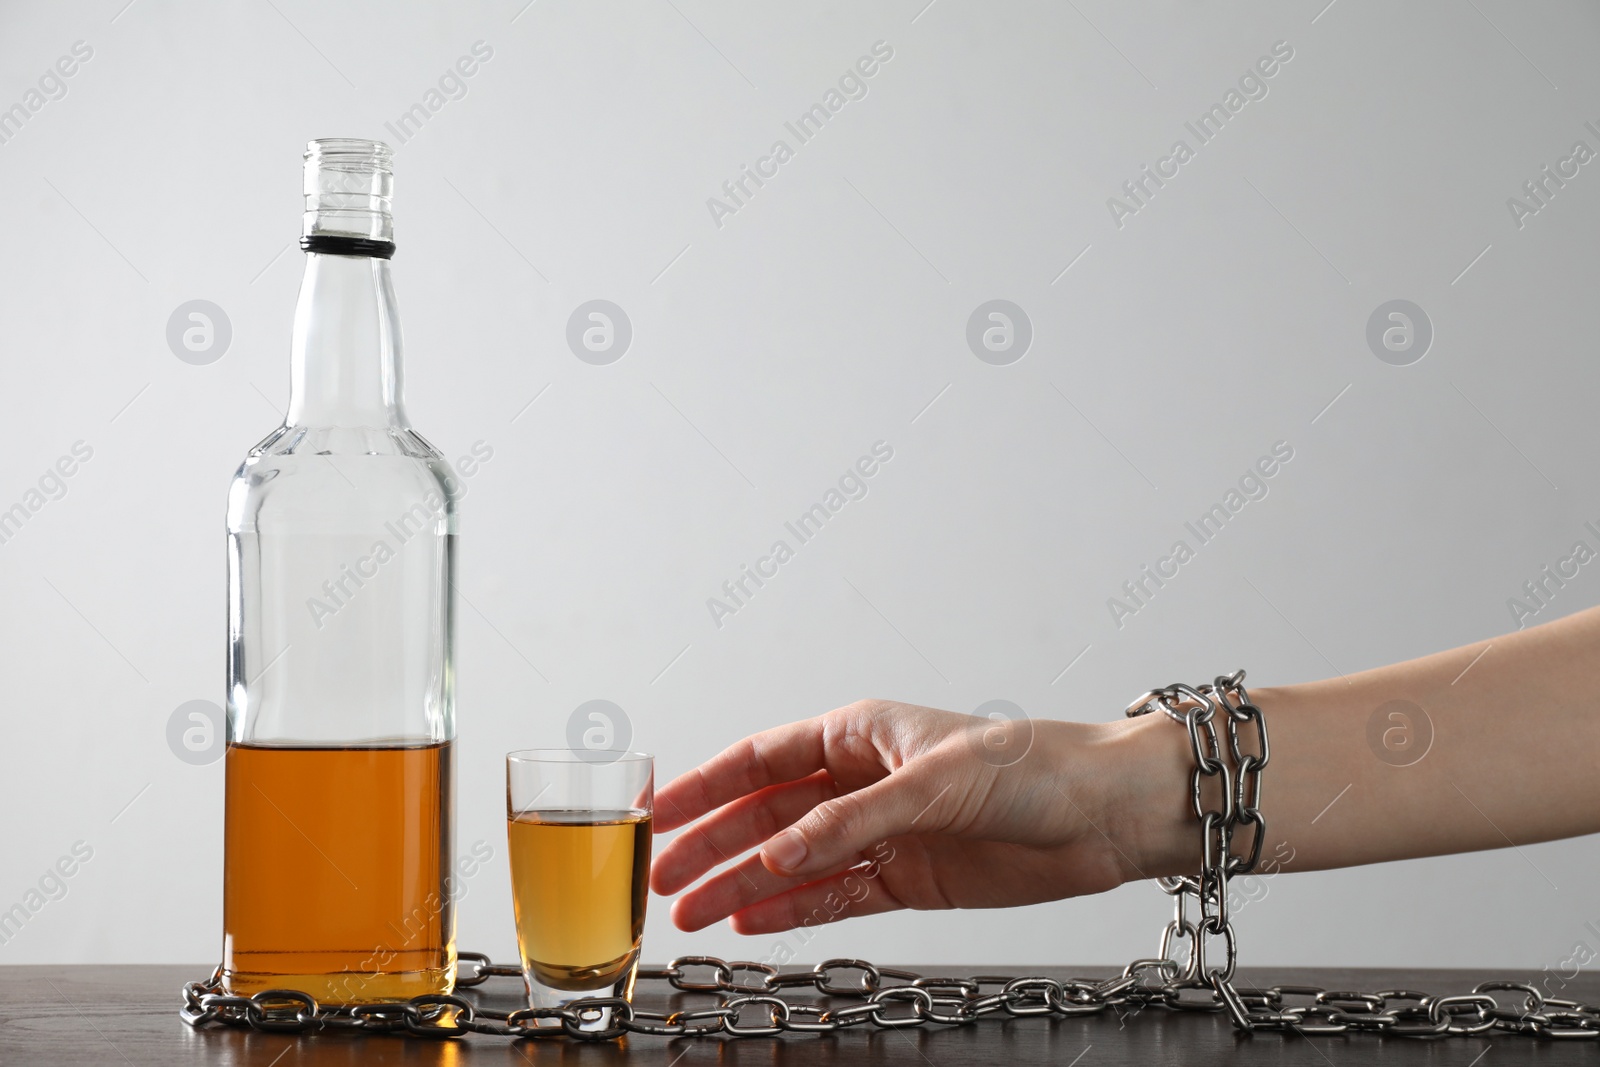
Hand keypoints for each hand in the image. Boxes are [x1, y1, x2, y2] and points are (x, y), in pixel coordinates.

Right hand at [650, 699, 1189, 933]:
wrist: (1104, 816)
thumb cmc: (1032, 767)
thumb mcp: (933, 782)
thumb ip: (851, 821)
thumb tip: (775, 854)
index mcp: (860, 734)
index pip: (761, 758)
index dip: (705, 785)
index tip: (657, 811)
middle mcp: (862, 781)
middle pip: (766, 816)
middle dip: (713, 847)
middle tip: (663, 880)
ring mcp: (882, 833)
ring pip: (793, 862)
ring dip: (742, 886)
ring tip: (691, 916)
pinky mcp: (908, 879)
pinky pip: (835, 897)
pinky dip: (792, 910)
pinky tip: (752, 923)